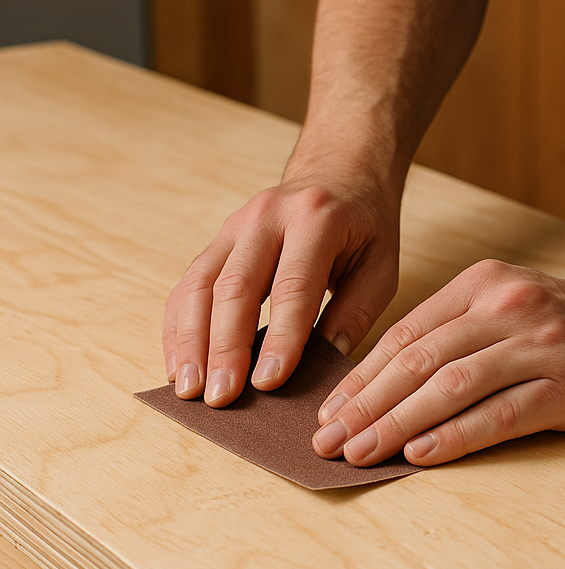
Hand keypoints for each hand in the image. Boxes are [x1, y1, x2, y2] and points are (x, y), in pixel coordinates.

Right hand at [163, 169, 400, 406]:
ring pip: (200, 285)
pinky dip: (179, 328)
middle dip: (225, 347)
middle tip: (221, 396)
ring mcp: (235, 225)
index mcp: (317, 219)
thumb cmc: (366, 226)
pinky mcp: (217, 240)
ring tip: (189, 389)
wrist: (341, 172)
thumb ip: (357, 311)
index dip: (281, 336)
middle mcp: (267, 216)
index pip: (294, 285)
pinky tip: (179, 365)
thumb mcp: (381, 265)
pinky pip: (189, 285)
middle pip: (236, 286)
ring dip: (191, 341)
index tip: (268, 382)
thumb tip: (325, 364)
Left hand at [310, 258, 564, 465]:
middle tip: (326, 439)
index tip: (328, 410)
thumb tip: (389, 383)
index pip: (407, 333)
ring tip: (359, 451)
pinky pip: (500, 414)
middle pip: (420, 360)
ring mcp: (539, 346)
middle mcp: (507, 309)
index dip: (361, 375)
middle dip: (365, 403)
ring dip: (397, 423)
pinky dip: (455, 436)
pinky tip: (421, 456)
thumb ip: (457, 331)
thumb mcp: (510, 303)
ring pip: (452, 386)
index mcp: (483, 285)